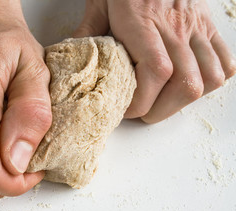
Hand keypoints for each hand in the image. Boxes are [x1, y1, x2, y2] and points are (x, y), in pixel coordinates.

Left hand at [74, 0, 235, 122]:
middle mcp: (175, 27)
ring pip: (209, 78)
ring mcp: (196, 27)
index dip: (142, 101)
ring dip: (186, 99)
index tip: (127, 109)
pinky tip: (191, 82)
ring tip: (165, 101)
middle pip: (186, 83)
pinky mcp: (208, 27)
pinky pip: (225, 62)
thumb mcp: (100, 3)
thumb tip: (76, 60)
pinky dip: (212, 81)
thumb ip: (89, 32)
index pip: (156, 72)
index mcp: (143, 22)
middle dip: (162, 110)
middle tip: (144, 112)